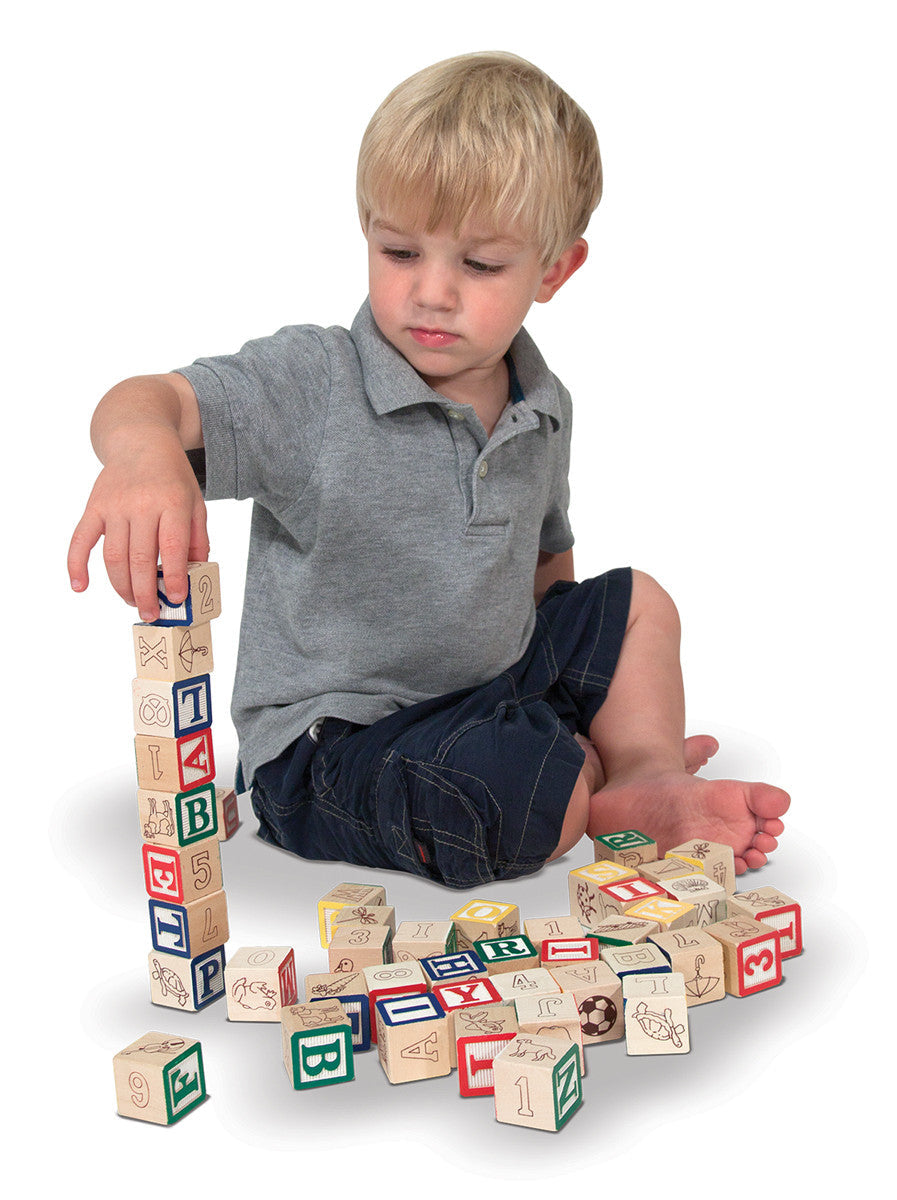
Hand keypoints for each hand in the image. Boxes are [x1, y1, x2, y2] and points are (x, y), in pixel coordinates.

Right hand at [68, 429, 208, 622]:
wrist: (141, 441)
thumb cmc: (172, 477)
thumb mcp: (196, 503)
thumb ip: (198, 539)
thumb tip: (195, 574)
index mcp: (172, 503)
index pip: (172, 547)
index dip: (174, 577)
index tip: (177, 598)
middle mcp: (142, 504)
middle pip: (140, 558)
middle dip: (145, 592)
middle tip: (151, 613)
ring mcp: (114, 506)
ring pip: (113, 556)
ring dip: (121, 586)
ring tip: (132, 602)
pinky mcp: (94, 507)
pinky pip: (80, 540)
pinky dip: (76, 565)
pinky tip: (80, 587)